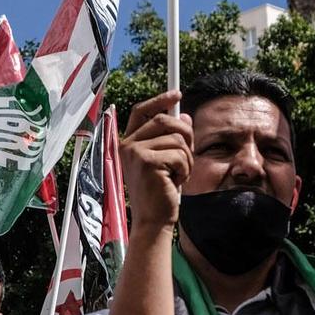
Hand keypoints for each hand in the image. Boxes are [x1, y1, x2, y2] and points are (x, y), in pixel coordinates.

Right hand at [120, 90, 191, 234]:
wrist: (153, 220)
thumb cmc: (159, 194)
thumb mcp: (168, 161)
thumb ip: (173, 138)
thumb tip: (185, 116)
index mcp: (128, 144)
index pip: (142, 111)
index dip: (160, 99)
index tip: (177, 94)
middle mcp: (127, 145)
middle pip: (165, 120)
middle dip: (185, 135)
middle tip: (187, 156)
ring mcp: (135, 152)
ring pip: (177, 139)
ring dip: (186, 159)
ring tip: (177, 176)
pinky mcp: (147, 162)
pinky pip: (179, 154)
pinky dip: (185, 169)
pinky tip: (174, 182)